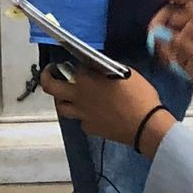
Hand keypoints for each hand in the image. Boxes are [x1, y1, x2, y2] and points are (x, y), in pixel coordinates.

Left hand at [39, 61, 165, 148]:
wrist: (145, 125)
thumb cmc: (140, 97)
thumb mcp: (127, 74)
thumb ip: (108, 70)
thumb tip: (100, 69)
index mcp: (87, 79)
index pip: (74, 67)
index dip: (77, 64)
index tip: (79, 64)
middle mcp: (79, 96)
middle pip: (51, 87)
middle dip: (46, 77)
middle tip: (50, 72)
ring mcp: (82, 114)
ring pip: (61, 107)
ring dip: (61, 99)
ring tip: (67, 95)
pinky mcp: (89, 128)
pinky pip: (80, 120)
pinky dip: (82, 115)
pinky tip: (92, 113)